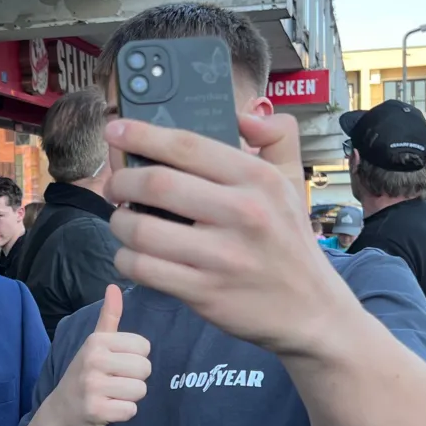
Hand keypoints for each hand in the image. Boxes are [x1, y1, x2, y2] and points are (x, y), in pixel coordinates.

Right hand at [42, 286, 151, 425]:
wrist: (60, 410)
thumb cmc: (84, 373)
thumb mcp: (94, 343)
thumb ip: (109, 316)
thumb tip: (114, 286)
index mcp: (96, 341)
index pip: (144, 346)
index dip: (135, 358)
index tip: (117, 364)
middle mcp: (93, 360)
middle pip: (145, 368)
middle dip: (135, 378)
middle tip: (114, 382)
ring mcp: (92, 386)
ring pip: (140, 390)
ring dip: (130, 397)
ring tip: (111, 395)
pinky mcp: (95, 410)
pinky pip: (130, 410)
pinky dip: (123, 413)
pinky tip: (108, 408)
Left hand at [103, 115, 345, 354]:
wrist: (310, 311)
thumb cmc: (289, 241)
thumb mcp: (292, 182)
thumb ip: (275, 137)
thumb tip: (242, 114)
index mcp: (259, 179)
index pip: (188, 146)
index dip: (142, 134)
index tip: (116, 130)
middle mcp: (242, 213)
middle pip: (155, 183)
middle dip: (121, 181)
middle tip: (115, 185)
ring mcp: (222, 256)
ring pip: (140, 229)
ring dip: (119, 222)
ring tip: (124, 219)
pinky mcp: (204, 292)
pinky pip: (142, 268)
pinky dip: (125, 258)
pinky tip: (132, 253)